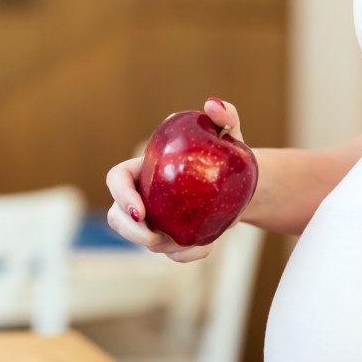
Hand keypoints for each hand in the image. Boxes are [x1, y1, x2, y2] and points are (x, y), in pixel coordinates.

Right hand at [105, 97, 246, 262]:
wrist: (244, 184)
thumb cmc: (228, 153)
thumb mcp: (230, 132)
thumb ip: (225, 115)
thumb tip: (213, 106)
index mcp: (144, 169)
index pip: (117, 180)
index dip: (121, 196)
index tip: (139, 210)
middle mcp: (144, 196)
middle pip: (117, 217)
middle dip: (129, 232)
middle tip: (153, 237)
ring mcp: (156, 221)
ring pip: (144, 241)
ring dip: (163, 246)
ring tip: (192, 239)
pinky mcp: (173, 239)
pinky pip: (172, 255)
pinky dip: (185, 255)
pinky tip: (206, 248)